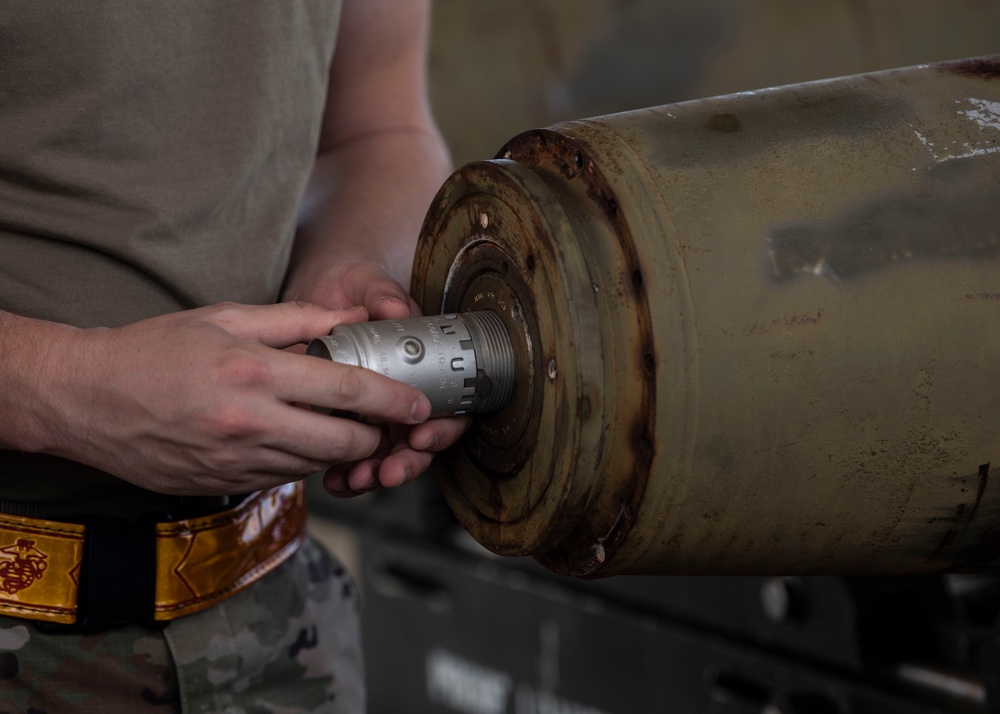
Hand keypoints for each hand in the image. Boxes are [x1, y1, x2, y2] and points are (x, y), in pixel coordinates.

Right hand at [40, 301, 435, 495]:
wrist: (87, 399)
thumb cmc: (154, 350)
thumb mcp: (225, 317)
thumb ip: (295, 319)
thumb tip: (348, 317)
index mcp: (254, 372)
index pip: (345, 389)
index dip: (392, 399)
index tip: (419, 403)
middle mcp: (250, 422)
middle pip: (344, 442)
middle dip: (375, 434)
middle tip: (379, 418)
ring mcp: (236, 460)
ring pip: (317, 464)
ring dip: (338, 449)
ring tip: (336, 424)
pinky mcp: (224, 484)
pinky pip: (284, 477)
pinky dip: (300, 460)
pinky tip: (291, 436)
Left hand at [284, 260, 470, 496]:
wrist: (318, 294)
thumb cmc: (354, 287)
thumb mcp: (368, 284)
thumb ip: (382, 294)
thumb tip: (394, 307)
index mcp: (425, 369)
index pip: (449, 409)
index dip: (441, 428)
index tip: (421, 436)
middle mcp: (405, 397)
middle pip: (420, 444)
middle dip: (407, 463)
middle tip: (388, 472)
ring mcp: (376, 415)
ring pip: (386, 458)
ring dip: (374, 476)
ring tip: (355, 481)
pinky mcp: (345, 425)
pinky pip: (351, 461)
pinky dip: (343, 475)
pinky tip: (331, 481)